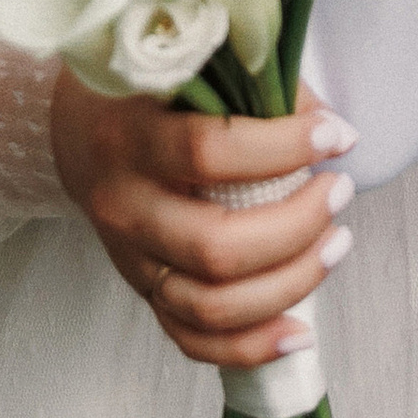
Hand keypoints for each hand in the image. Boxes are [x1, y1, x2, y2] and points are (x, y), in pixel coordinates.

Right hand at [49, 70, 356, 372]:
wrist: (78, 131)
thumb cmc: (147, 93)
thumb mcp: (189, 70)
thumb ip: (258, 92)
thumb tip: (334, 130)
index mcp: (129, 137)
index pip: (209, 153)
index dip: (284, 148)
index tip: (336, 135)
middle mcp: (123, 206)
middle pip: (215, 246)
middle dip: (297, 226)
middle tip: (339, 192)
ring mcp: (129, 258)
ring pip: (211, 303)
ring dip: (289, 283)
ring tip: (336, 244)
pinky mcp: (142, 290)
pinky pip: (192, 338)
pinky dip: (250, 346)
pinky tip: (299, 330)